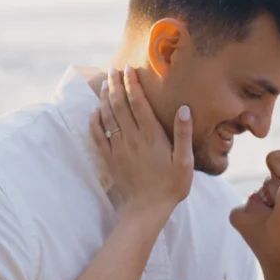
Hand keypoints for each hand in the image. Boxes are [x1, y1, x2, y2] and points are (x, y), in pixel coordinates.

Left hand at [91, 66, 193, 215]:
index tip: (129, 69)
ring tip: (105, 84)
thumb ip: (183, 134)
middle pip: (120, 105)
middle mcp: (132, 138)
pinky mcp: (110, 159)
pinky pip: (98, 136)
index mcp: (151, 136)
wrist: (147, 210)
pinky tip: (95, 111)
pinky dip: (95, 121)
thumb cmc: (171, 187)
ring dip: (105, 99)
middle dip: (116, 85)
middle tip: (113, 70)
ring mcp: (118, 148)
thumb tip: (183, 108)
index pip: (139, 103)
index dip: (132, 84)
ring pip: (108, 117)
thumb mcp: (185, 162)